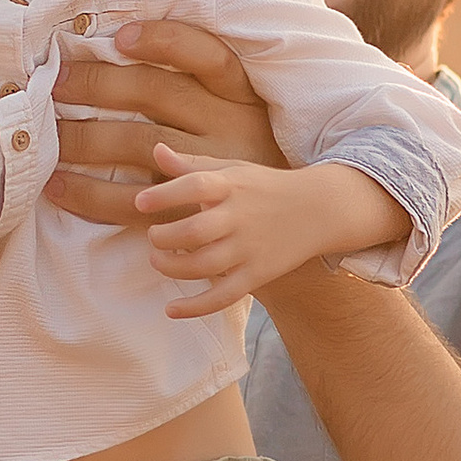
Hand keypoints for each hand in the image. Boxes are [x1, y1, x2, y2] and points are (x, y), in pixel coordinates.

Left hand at [45, 17, 284, 221]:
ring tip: (46, 133)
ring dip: (85, 137)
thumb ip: (197, 85)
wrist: (273, 222)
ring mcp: (209, 172)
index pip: (206, 54)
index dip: (163, 41)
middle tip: (56, 82)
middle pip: (158, 93)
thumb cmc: (240, 153)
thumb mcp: (237, 112)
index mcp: (241, 94)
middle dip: (99, 84)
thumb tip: (117, 49)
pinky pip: (132, 201)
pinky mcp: (187, 213)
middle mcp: (230, 126)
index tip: (120, 38)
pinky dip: (89, 193)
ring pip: (139, 143)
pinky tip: (58, 184)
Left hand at [138, 147, 407, 320]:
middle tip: (154, 239)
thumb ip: (192, 166)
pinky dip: (195, 307)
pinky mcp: (257, 275)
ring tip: (159, 261)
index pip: (196, 186)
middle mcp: (240, 217)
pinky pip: (223, 296)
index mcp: (231, 186)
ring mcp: (249, 249)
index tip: (141, 203)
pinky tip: (171, 310)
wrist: (319, 210)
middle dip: (165, 238)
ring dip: (173, 268)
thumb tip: (156, 150)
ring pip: (205, 266)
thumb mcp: (233, 169)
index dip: (165, 195)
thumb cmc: (265, 188)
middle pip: (196, 231)